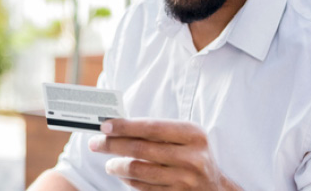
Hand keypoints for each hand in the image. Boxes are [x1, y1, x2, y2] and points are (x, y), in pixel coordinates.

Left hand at [88, 118, 241, 190]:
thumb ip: (156, 131)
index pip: (151, 127)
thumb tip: (117, 126)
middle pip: (141, 149)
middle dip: (113, 145)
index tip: (105, 126)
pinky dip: (128, 180)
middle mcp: (192, 157)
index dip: (125, 126)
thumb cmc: (193, 155)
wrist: (214, 188)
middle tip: (96, 143)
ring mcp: (185, 180)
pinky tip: (122, 175)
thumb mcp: (185, 138)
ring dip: (117, 166)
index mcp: (193, 135)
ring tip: (109, 163)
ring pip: (139, 171)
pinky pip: (144, 188)